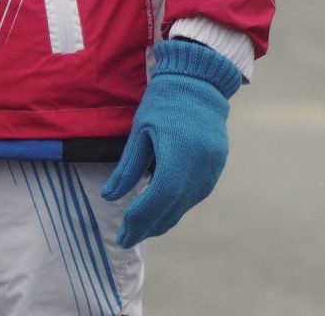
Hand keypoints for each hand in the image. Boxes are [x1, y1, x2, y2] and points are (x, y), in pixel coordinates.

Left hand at [101, 39, 243, 246]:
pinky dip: (175, 206)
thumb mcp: (139, 132)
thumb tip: (109, 197)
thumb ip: (127, 168)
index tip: (122, 236)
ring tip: (139, 229)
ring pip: (183, 206)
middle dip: (147, 227)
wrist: (199, 85)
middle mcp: (199, 171)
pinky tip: (160, 210)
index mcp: (178, 158)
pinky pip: (193, 196)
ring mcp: (210, 172)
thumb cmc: (163, 104)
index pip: (157, 200)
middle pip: (172, 210)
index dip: (139, 220)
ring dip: (162, 220)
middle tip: (125, 240)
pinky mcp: (214, 170)